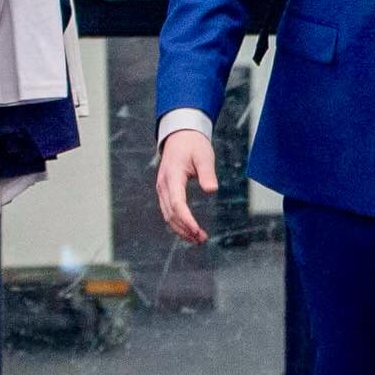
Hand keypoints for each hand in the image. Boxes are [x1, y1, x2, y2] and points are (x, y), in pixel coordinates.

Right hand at [156, 129, 219, 243]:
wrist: (180, 135)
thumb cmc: (194, 145)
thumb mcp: (204, 156)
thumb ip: (207, 173)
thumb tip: (211, 190)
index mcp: (172, 176)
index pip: (177, 203)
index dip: (186, 219)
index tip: (197, 230)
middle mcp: (163, 185)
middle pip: (170, 213)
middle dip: (185, 229)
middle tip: (202, 239)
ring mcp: (162, 188)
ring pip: (168, 215)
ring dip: (181, 229)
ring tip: (198, 239)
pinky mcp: (166, 191)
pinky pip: (169, 211)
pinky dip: (178, 223)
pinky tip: (190, 230)